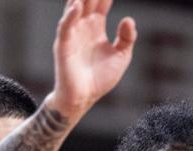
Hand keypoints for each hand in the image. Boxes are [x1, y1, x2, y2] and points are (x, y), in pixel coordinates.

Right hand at [47, 0, 136, 118]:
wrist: (84, 98)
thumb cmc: (100, 79)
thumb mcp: (121, 57)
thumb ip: (126, 38)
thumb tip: (128, 19)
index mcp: (96, 27)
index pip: (101, 4)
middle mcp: (83, 27)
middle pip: (87, 1)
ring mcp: (72, 34)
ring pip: (74, 9)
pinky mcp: (63, 46)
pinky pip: (65, 27)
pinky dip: (70, 16)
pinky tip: (77, 6)